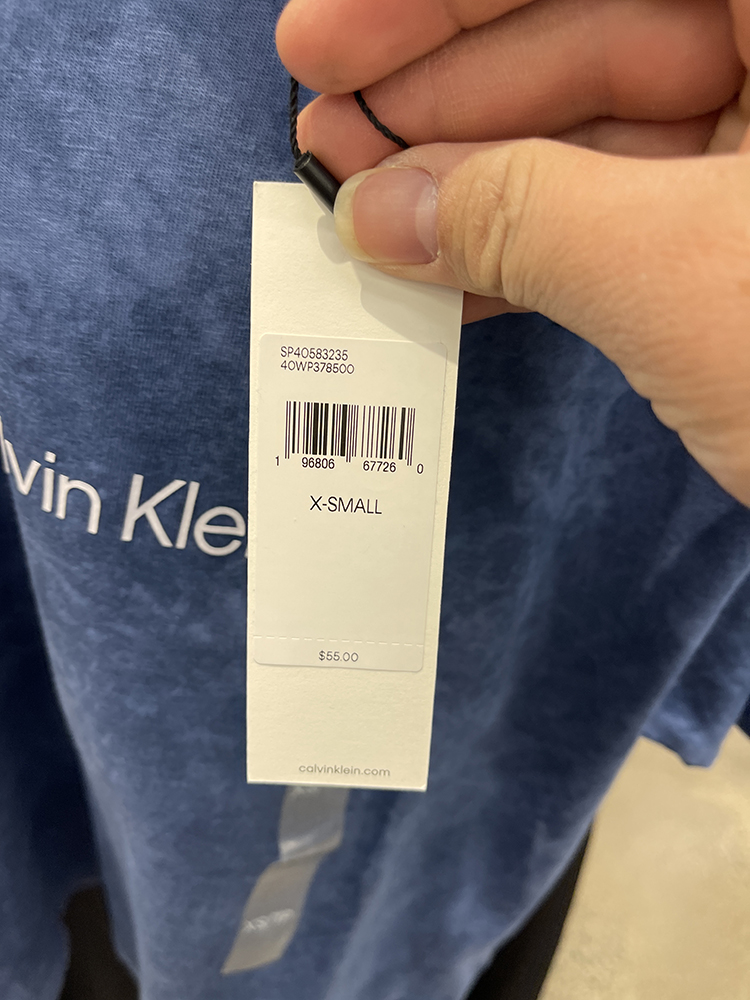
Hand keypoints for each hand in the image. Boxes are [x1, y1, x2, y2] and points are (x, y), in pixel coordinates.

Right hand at [277, 0, 749, 505]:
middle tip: (327, 154)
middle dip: (439, 106)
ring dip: (472, 192)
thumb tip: (382, 211)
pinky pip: (625, 223)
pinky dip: (536, 254)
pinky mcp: (748, 251)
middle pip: (585, 42)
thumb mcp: (673, 269)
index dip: (434, 3)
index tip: (322, 48)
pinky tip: (445, 278)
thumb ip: (524, 217)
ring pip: (598, 146)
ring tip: (365, 222)